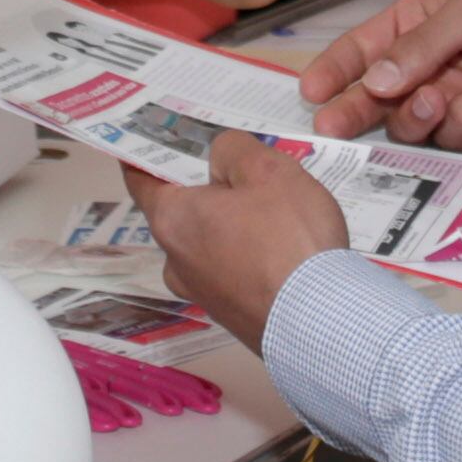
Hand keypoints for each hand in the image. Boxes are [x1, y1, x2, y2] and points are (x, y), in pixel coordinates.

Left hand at [123, 134, 349, 355]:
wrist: (321, 323)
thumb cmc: (289, 239)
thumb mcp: (266, 170)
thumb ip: (232, 149)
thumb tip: (219, 159)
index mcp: (172, 220)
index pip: (141, 179)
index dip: (146, 154)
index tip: (155, 137)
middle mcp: (176, 261)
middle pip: (182, 211)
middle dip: (207, 189)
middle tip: (242, 169)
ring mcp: (203, 295)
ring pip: (211, 243)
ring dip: (233, 225)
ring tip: (276, 210)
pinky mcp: (233, 317)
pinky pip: (235, 272)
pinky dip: (252, 256)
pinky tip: (286, 249)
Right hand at [300, 0, 461, 155]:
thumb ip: (421, 45)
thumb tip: (376, 82)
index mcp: (419, 23)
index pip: (365, 47)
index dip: (336, 68)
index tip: (310, 89)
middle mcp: (429, 65)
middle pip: (377, 95)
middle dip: (353, 108)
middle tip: (330, 125)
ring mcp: (454, 102)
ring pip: (410, 123)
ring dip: (417, 112)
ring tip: (435, 95)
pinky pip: (454, 137)